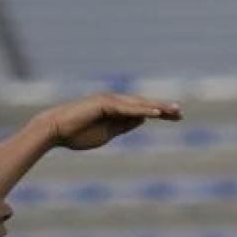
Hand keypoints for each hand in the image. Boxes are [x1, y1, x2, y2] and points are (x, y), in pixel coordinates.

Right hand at [40, 93, 181, 151]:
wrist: (55, 130)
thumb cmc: (76, 134)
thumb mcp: (107, 134)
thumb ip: (124, 126)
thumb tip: (143, 118)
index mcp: (116, 110)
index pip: (142, 111)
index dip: (159, 113)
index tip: (175, 117)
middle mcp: (116, 102)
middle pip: (144, 104)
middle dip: (163, 108)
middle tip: (181, 112)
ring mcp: (110, 101)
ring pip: (138, 104)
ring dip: (156, 107)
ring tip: (173, 111)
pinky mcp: (104, 103)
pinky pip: (126, 108)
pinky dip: (141, 109)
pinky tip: (155, 112)